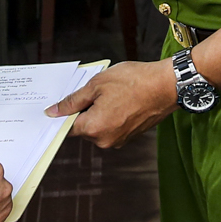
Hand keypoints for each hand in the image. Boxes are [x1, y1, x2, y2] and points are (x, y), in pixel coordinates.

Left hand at [46, 60, 175, 149]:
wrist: (166, 86)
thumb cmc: (134, 81)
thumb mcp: (96, 84)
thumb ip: (72, 101)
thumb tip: (54, 111)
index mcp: (94, 128)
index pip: (67, 126)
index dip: (64, 113)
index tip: (64, 103)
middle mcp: (105, 140)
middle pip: (83, 128)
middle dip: (85, 110)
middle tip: (94, 90)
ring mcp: (119, 140)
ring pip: (98, 127)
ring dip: (99, 112)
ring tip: (111, 93)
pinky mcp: (130, 136)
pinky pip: (112, 127)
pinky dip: (112, 115)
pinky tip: (120, 99)